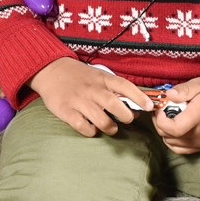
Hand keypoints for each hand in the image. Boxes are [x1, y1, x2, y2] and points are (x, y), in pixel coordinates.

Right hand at [27, 58, 150, 136]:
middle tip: (127, 119)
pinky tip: (91, 128)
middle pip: (114, 104)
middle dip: (125, 116)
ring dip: (110, 127)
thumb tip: (136, 107)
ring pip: (100, 119)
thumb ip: (115, 88)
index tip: (149, 107)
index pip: (124, 86)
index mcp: (102, 79)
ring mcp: (78, 100)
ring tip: (110, 127)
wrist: (50, 70)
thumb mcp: (98, 75)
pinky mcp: (66, 110)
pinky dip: (90, 131)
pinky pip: (82, 126)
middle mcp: (91, 89)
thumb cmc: (79, 76)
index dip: (139, 97)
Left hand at [154, 74, 199, 153]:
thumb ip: (183, 90)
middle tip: (161, 111)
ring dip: (166, 134)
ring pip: (174, 146)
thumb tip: (167, 95)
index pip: (172, 129)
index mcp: (198, 117)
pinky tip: (176, 129)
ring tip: (168, 118)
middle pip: (169, 138)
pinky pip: (184, 150)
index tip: (160, 109)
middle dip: (159, 124)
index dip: (160, 120)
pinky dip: (175, 142)